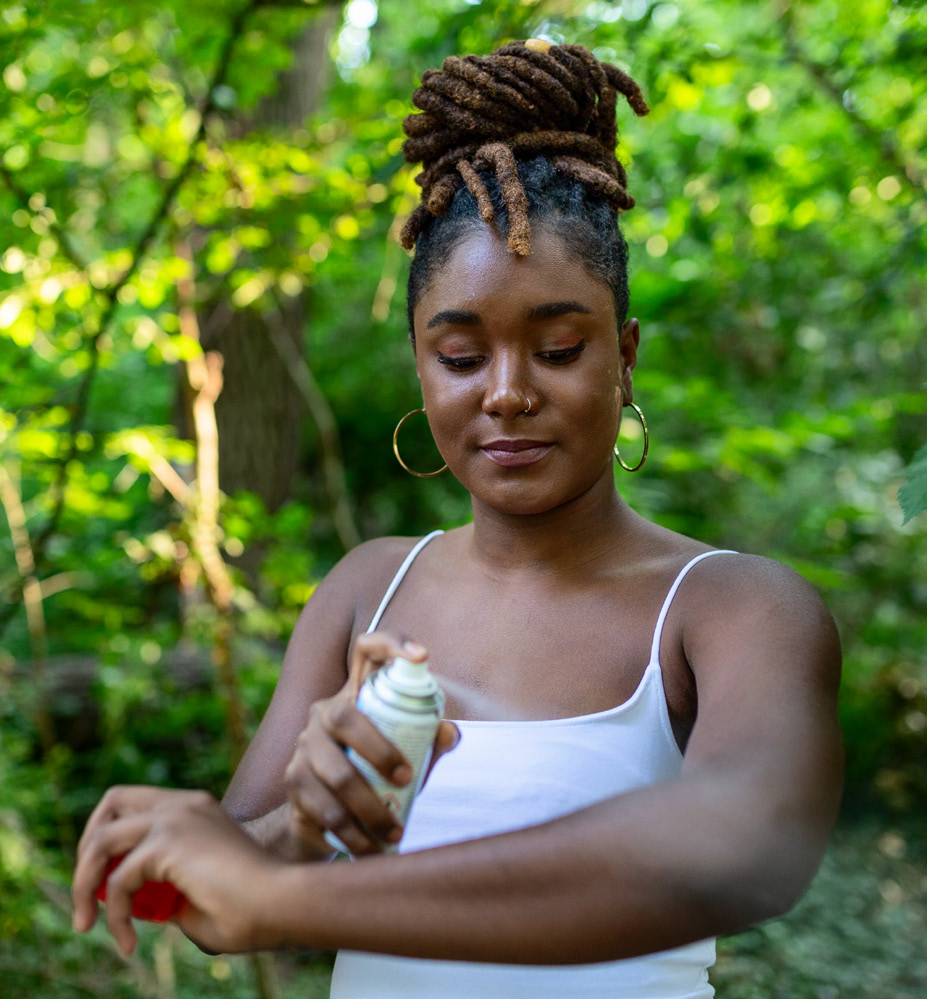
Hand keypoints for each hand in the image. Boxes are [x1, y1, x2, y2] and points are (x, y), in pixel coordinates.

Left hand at [73, 785, 286, 956]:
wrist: (280, 905)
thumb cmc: (249, 911)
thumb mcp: (196, 893)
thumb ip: (165, 888)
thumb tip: (133, 902)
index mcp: (196, 809)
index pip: (137, 805)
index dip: (112, 840)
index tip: (107, 885)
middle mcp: (185, 804)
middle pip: (112, 802)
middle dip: (89, 848)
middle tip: (88, 896)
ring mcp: (177, 817)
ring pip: (102, 840)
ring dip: (83, 883)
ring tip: (86, 924)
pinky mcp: (170, 842)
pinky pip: (118, 881)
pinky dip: (114, 916)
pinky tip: (129, 945)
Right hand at [285, 633, 459, 855]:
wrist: (322, 821)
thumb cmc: (376, 776)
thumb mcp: (406, 756)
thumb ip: (427, 742)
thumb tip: (450, 733)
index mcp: (357, 694)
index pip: (367, 650)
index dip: (392, 643)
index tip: (422, 656)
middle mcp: (325, 712)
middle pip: (345, 717)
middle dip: (379, 750)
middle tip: (407, 778)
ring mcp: (304, 746)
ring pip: (335, 772)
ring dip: (370, 807)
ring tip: (395, 831)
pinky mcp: (293, 782)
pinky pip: (323, 807)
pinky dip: (353, 832)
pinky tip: (372, 849)